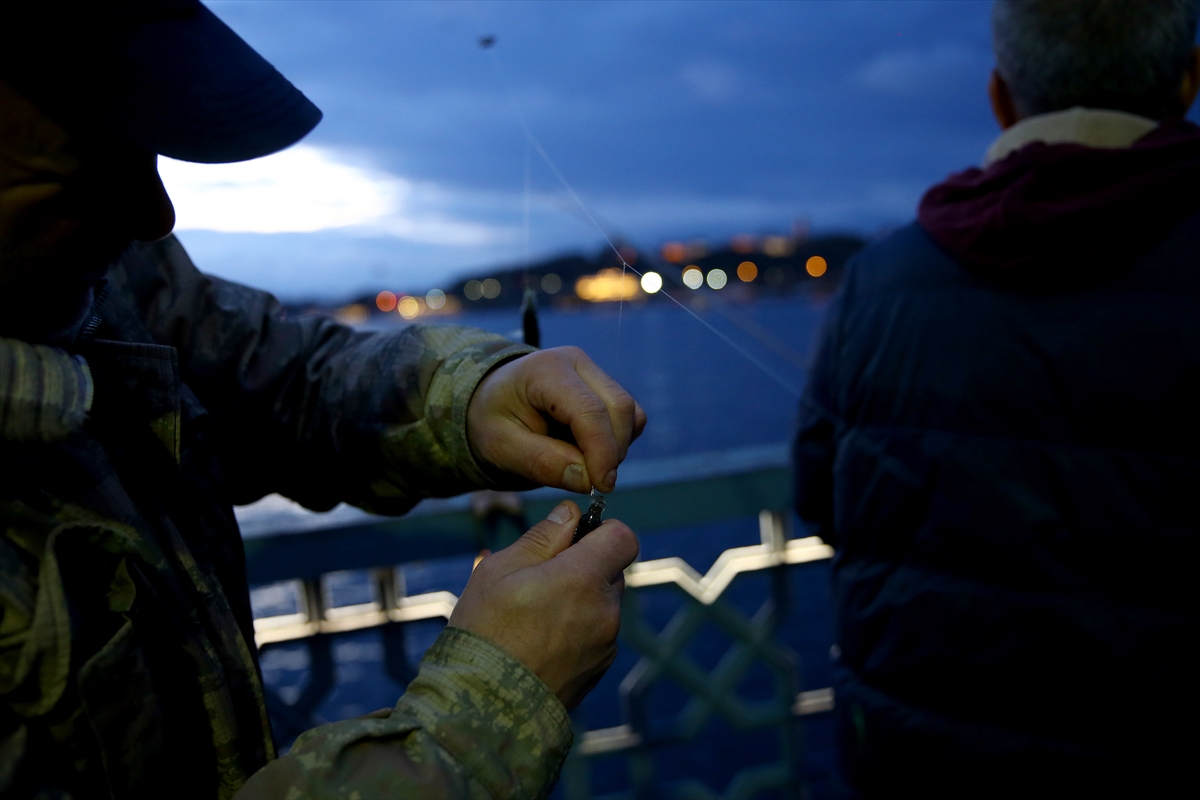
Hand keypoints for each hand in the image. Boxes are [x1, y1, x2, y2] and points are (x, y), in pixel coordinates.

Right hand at [448, 500, 638, 708]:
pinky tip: (538, 641)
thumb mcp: (500, 570)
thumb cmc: (485, 632)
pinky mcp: (599, 669)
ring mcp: (606, 644)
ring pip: (602, 604)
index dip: (602, 530)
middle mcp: (605, 610)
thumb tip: (570, 514)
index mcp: (583, 579)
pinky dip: (576, 629)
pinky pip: (596, 634)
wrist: (484, 709)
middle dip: (584, 567)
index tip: (573, 538)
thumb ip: (543, 537)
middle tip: (539, 578)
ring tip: (532, 614)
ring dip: (578, 599)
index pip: (623, 537)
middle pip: (612, 571)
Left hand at [467, 346, 646, 493]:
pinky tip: (587, 451)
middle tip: (590, 484)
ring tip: (581, 464)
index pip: (589, 410)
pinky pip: (630, 418)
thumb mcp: (501, 447)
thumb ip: (542, 462)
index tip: (600, 487)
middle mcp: (577, 363)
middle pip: (619, 408)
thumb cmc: (491, 422)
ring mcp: (594, 373)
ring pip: (630, 414)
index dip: (601, 451)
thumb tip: (587, 480)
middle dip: (612, 452)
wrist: (490, 403)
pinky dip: (617, 442)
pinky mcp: (605, 388)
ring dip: (616, 448)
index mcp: (546, 370)